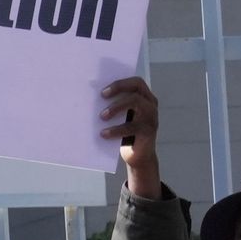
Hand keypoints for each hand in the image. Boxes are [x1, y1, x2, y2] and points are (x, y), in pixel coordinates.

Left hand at [101, 77, 162, 198]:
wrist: (138, 157)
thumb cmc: (125, 134)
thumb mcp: (120, 118)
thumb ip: (113, 107)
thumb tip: (88, 99)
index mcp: (145, 98)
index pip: (136, 82)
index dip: (120, 83)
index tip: (102, 90)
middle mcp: (150, 105)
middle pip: (136, 89)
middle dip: (118, 88)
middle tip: (102, 96)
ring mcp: (151, 117)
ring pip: (135, 102)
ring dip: (116, 107)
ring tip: (101, 116)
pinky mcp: (149, 131)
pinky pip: (132, 127)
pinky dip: (115, 130)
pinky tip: (104, 134)